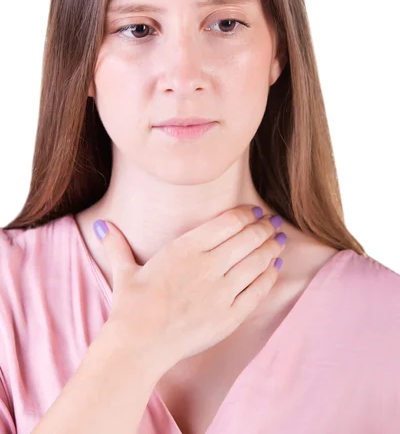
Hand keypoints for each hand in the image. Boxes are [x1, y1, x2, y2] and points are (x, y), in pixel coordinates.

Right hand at [95, 204, 286, 369]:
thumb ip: (118, 245)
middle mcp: (207, 265)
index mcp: (185, 247)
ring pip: (257, 262)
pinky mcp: (229, 316)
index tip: (255, 212)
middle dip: (264, 228)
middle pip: (248, 238)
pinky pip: (258, 291)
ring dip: (271, 248)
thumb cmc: (130, 306)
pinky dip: (269, 277)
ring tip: (278, 240)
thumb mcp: (124, 271)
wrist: (138, 345)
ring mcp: (221, 291)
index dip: (247, 214)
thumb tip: (103, 225)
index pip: (228, 222)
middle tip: (272, 223)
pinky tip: (275, 268)